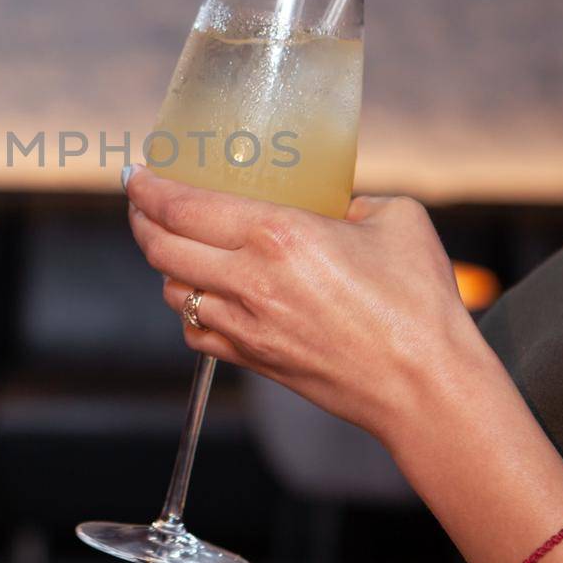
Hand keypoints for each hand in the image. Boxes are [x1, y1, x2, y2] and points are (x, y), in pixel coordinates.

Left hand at [124, 164, 486, 444]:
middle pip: (161, 248)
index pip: (183, 205)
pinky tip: (200, 296)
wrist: (426, 387)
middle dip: (141, 220)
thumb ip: (355, 202)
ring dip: (164, 265)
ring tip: (172, 245)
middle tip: (142, 203)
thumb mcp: (397, 220)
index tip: (136, 174)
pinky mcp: (254, 360)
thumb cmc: (420, 304)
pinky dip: (188, 311)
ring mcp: (246, 326)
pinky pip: (195, 333)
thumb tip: (336, 203)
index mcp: (278, 234)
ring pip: (171, 291)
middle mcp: (250, 280)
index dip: (148, 188)